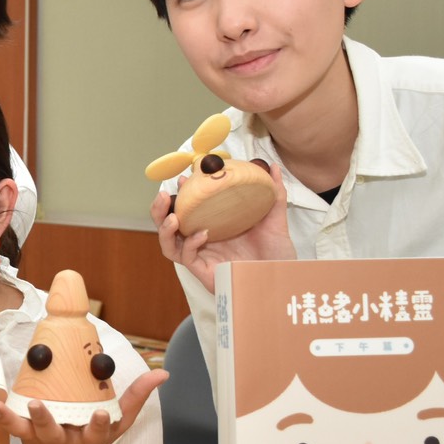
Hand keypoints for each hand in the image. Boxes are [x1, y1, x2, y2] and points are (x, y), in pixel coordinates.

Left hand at [0, 368, 167, 443]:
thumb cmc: (92, 443)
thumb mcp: (118, 425)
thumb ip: (137, 397)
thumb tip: (162, 372)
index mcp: (87, 437)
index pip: (96, 430)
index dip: (97, 423)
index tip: (98, 413)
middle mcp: (61, 440)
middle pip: (51, 430)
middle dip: (44, 419)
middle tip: (36, 406)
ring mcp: (37, 439)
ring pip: (22, 430)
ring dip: (9, 418)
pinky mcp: (19, 435)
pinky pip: (2, 425)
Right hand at [150, 161, 293, 292]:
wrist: (284, 276)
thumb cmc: (276, 253)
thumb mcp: (274, 218)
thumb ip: (273, 193)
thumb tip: (272, 167)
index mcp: (214, 227)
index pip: (188, 210)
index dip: (181, 195)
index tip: (182, 178)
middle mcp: (203, 242)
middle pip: (169, 227)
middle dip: (159, 211)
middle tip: (163, 195)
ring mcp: (203, 258)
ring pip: (169, 245)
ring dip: (164, 229)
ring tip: (173, 217)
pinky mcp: (205, 272)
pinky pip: (187, 258)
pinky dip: (190, 244)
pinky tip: (202, 234)